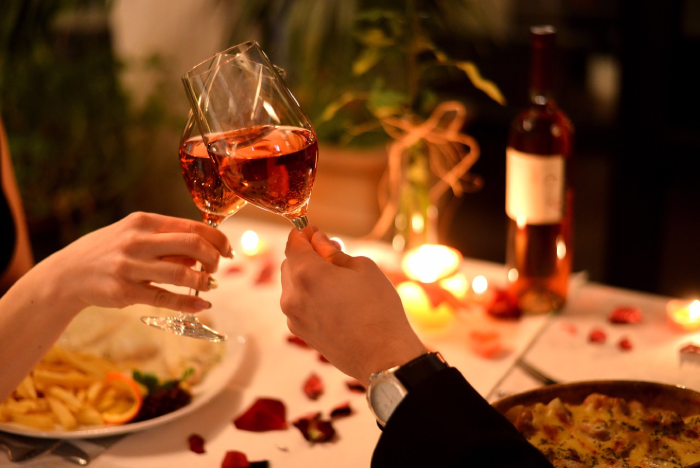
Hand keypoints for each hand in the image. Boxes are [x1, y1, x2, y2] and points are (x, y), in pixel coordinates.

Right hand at [35, 212, 232, 312]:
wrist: (68, 273)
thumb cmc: (110, 252)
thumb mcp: (135, 236)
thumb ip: (168, 241)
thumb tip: (204, 252)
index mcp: (144, 222)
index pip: (192, 227)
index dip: (218, 239)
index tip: (228, 250)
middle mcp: (137, 241)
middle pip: (192, 245)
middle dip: (214, 258)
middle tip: (217, 268)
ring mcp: (130, 266)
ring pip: (181, 272)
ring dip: (203, 281)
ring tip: (210, 285)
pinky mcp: (124, 291)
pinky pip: (165, 298)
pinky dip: (189, 303)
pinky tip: (202, 305)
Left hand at [281, 228, 426, 384]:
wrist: (382, 355)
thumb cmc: (378, 309)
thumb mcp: (363, 268)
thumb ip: (334, 252)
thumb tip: (319, 242)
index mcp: (306, 274)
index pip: (293, 243)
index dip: (304, 233)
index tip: (315, 231)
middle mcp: (292, 295)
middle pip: (290, 263)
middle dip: (306, 254)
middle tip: (331, 252)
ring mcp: (293, 316)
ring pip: (292, 285)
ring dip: (307, 276)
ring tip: (336, 279)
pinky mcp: (300, 332)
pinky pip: (299, 304)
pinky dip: (309, 295)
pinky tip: (333, 300)